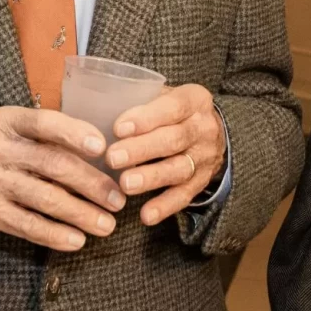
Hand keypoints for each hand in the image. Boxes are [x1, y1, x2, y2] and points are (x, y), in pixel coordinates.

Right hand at [0, 107, 124, 250]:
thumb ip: (40, 137)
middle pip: (53, 164)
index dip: (75, 133)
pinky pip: (26, 225)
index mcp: (6, 121)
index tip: (103, 147)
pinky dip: (55, 235)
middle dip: (92, 183)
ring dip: (81, 214)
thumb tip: (97, 152)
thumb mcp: (3, 129)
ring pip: (45, 198)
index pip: (45, 122)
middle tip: (118, 198)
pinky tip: (76, 240)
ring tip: (107, 225)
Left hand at [105, 83, 225, 225]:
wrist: (213, 133)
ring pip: (179, 169)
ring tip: (125, 184)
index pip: (172, 107)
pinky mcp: (201, 183)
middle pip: (174, 140)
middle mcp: (203, 129)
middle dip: (141, 150)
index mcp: (194, 100)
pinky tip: (146, 215)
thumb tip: (96, 108)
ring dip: (151, 178)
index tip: (118, 129)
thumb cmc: (173, 111)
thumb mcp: (164, 95)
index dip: (145, 118)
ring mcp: (204, 158)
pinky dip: (164, 207)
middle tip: (113, 158)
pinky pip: (184, 196)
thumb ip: (140, 100)